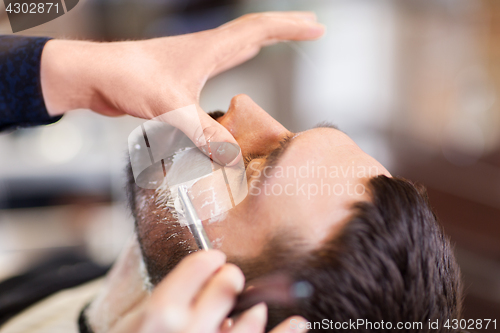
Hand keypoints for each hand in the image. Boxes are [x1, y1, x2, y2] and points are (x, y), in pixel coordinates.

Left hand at [41, 12, 323, 163]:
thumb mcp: (168, 105)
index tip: (317, 28)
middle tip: (310, 27)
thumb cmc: (125, 77)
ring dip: (262, 42)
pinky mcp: (182, 79)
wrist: (93, 76)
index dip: (290, 28)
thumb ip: (201, 132)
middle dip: (284, 29)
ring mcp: (193, 64)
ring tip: (280, 42)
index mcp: (209, 49)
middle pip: (254, 33)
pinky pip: (220, 67)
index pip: (259, 31)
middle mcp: (205, 52)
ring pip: (236, 47)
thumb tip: (232, 159)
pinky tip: (235, 75)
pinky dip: (237, 64)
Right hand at [107, 250, 306, 332]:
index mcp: (160, 313)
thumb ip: (159, 294)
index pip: (199, 265)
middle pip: (228, 284)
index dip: (209, 260)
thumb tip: (181, 255)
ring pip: (252, 317)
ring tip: (255, 307)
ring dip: (256, 307)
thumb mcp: (133, 322)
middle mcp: (188, 331)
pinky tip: (298, 323)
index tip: (213, 260)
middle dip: (230, 278)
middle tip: (230, 280)